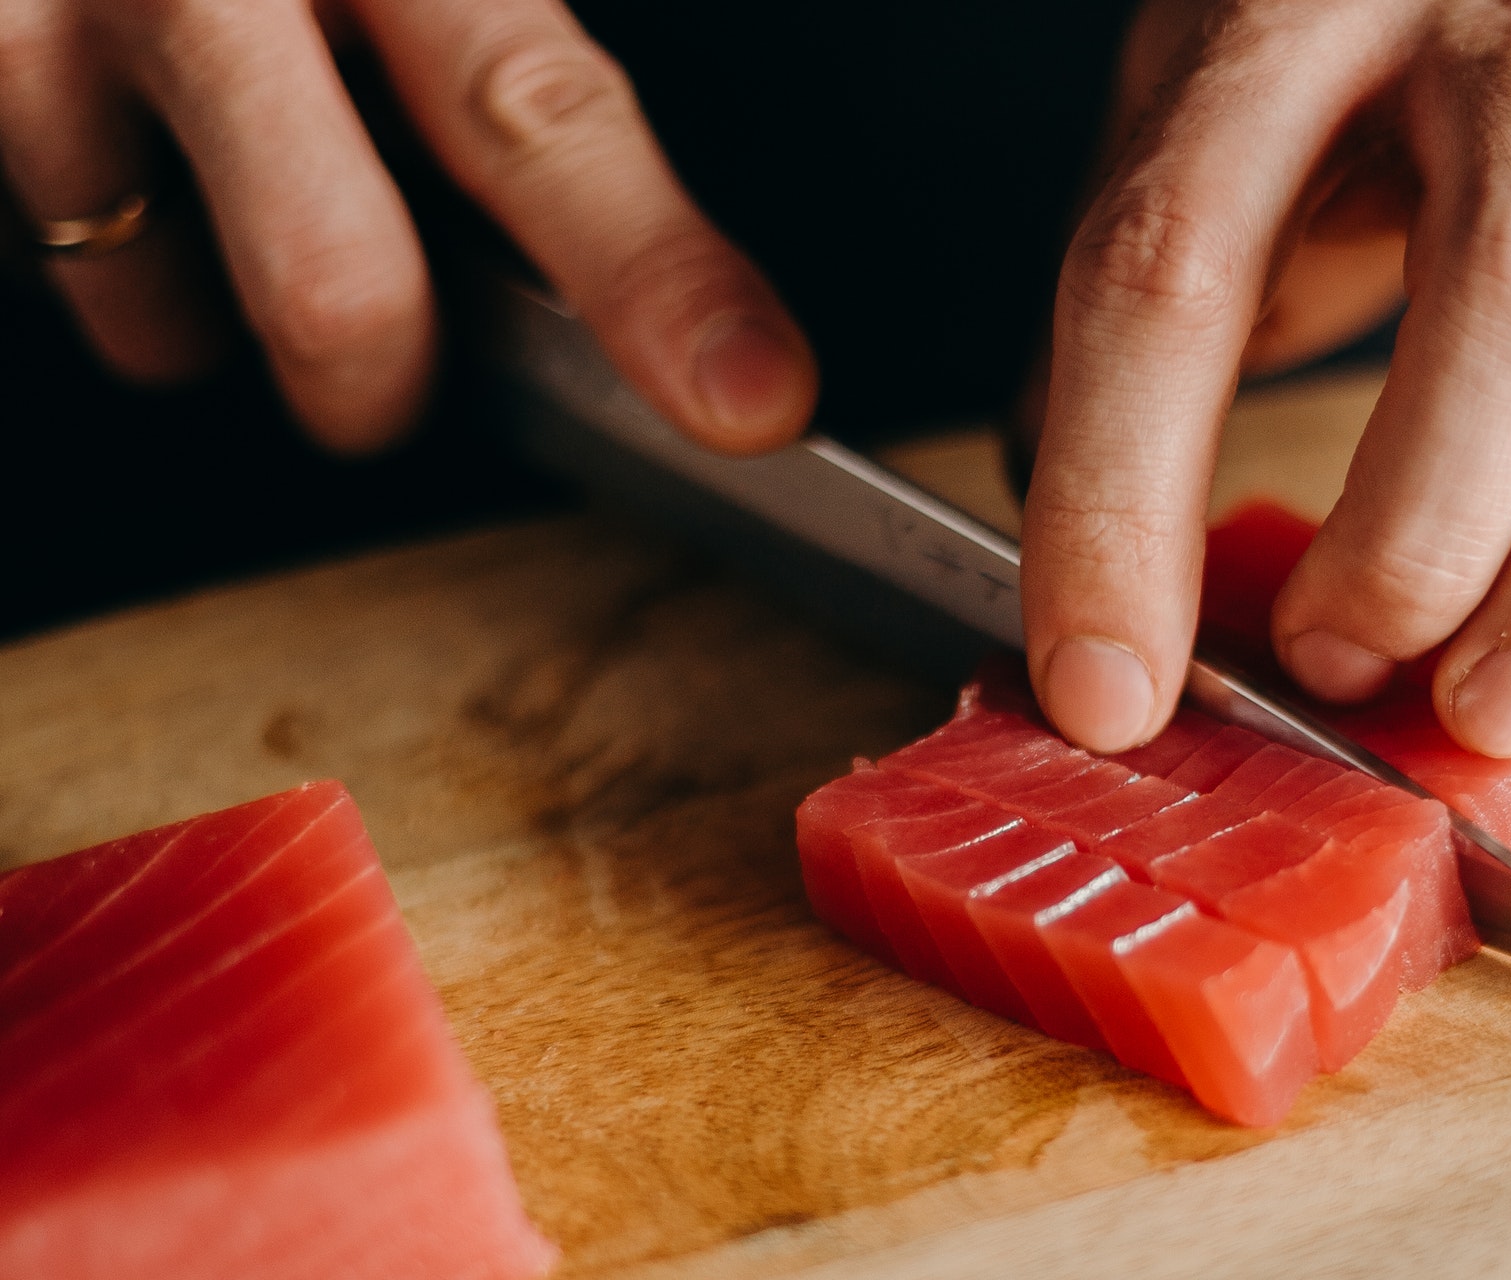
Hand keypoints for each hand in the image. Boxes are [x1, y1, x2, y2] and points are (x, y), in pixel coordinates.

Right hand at [0, 0, 815, 452]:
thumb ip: (504, 91)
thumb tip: (666, 305)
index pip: (543, 120)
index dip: (655, 277)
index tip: (750, 395)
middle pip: (338, 291)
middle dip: (374, 385)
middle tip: (376, 350)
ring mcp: (37, 32)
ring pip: (158, 312)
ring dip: (198, 296)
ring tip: (197, 166)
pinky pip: (42, 255)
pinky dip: (97, 236)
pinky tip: (104, 140)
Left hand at [1022, 0, 1510, 761]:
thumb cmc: (1332, 46)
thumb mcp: (1193, 133)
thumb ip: (1129, 333)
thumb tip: (1095, 595)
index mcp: (1286, 23)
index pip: (1177, 270)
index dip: (1123, 502)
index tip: (1103, 689)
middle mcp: (1505, 33)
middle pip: (1503, 299)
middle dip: (1422, 539)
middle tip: (1343, 674)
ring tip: (1494, 717)